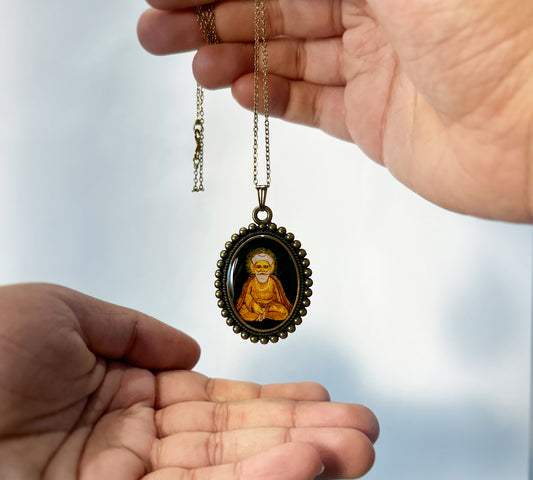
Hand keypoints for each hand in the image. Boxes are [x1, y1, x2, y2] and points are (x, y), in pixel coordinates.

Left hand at [0, 284, 377, 479]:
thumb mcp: (63, 314)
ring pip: (231, 469)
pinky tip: (304, 463)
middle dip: (305, 432)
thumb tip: (189, 349)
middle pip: (238, 435)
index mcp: (124, 388)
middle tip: (363, 429)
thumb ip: (133, 330)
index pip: (216, 396)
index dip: (271, 397)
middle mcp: (135, 437)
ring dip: (299, 458)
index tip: (318, 395)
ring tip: (357, 449)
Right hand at [137, 0, 532, 221]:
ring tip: (188, 61)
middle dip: (212, 14)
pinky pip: (312, 104)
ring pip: (287, 55)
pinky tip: (235, 90)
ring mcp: (375, 66)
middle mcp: (379, 9)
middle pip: (276, 6)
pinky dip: (271, 97)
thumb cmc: (496, 30)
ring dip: (233, 56)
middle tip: (158, 25)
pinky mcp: (375, 118)